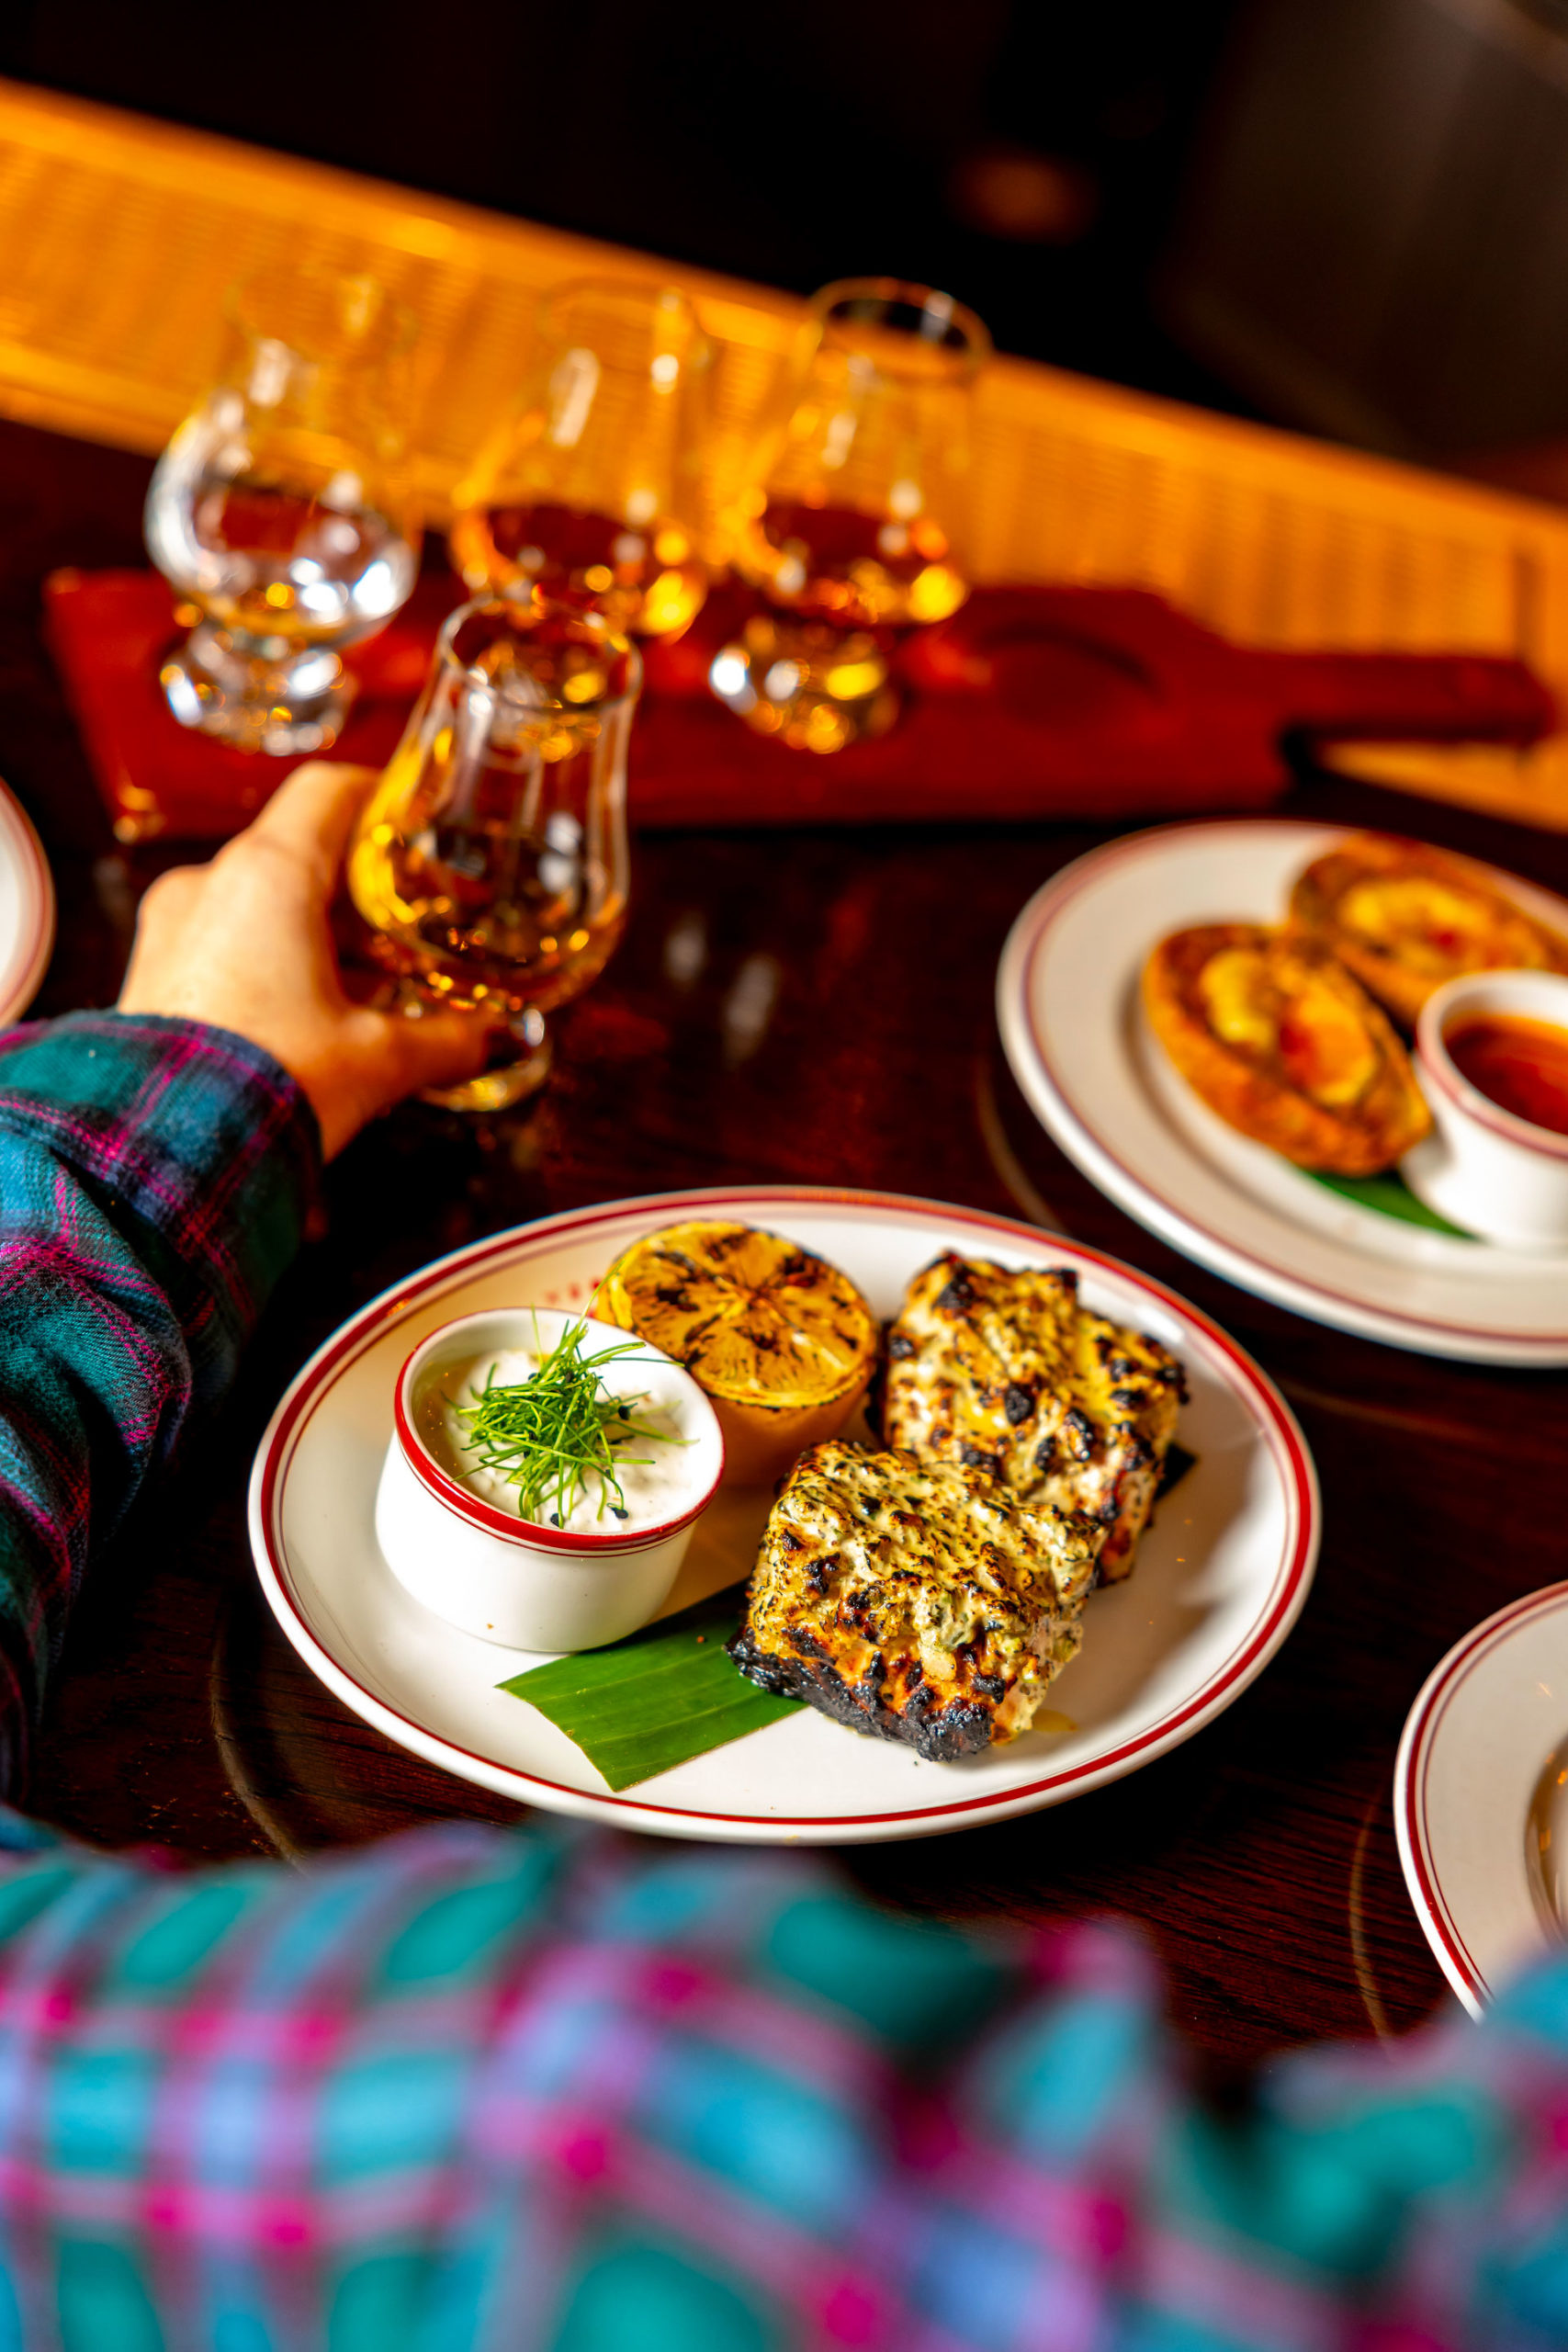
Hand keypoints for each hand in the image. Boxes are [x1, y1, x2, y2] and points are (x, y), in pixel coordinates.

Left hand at [119, 761, 493, 1158]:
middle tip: (418, 920)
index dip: (385, 796)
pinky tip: (321, 1013)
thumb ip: (452, 1040)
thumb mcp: (380, 1059)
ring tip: (378, 979)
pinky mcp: (154, 975)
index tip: (423, 821)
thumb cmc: (262, 1089)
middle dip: (366, 886)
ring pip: (263, 900)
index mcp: (268, 874)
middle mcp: (211, 884)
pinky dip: (279, 960)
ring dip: (323, 930)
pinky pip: (227, 942)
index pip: (330, 790)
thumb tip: (502, 1038)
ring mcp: (173, 928)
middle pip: (301, 849)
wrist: (166, 1155)